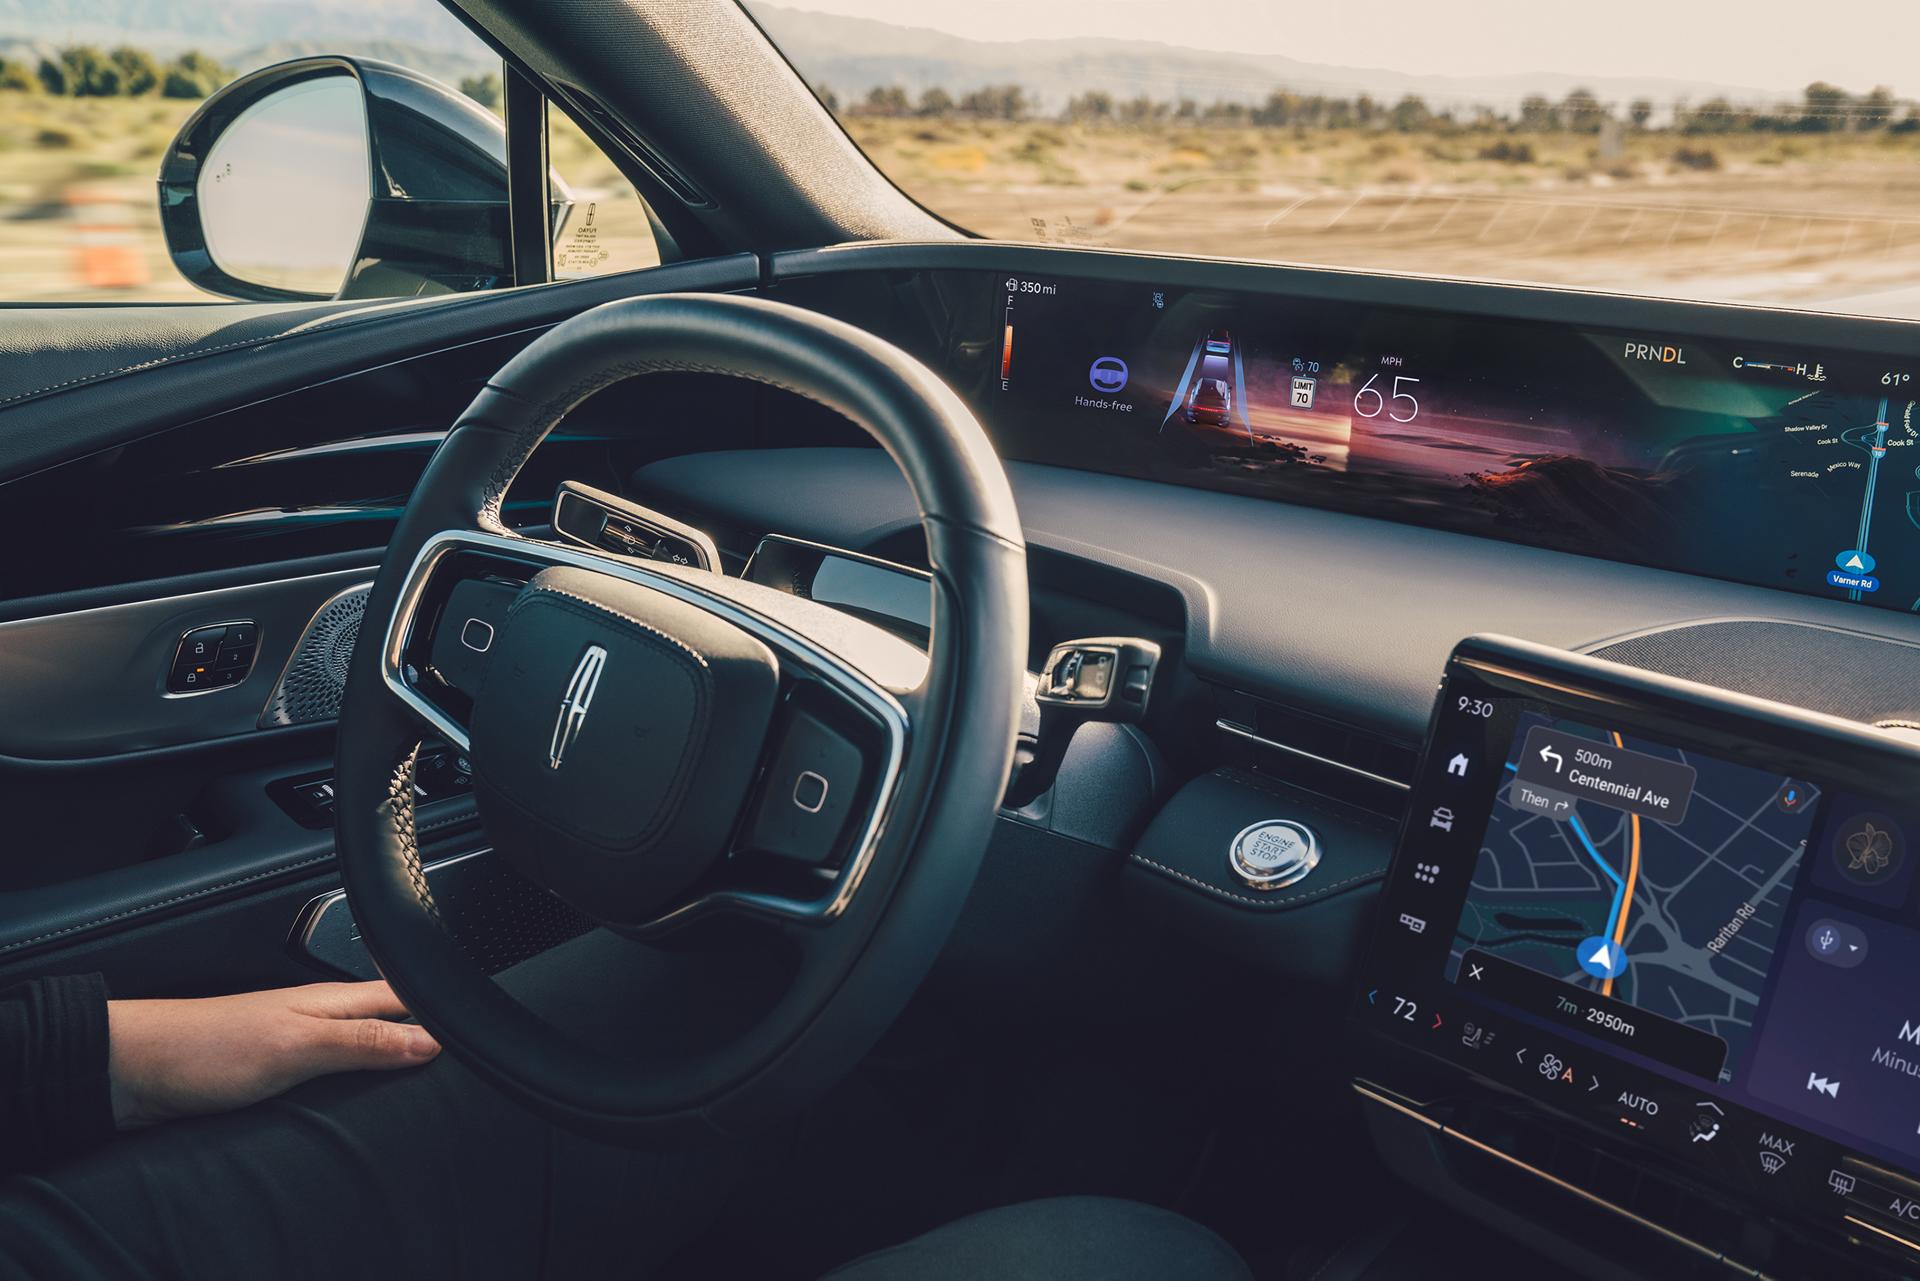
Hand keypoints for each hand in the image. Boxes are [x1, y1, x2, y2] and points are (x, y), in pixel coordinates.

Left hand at [107, 981, 440, 1128]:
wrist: (130, 1073)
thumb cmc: (200, 1047)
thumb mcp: (295, 1046)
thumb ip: (362, 1041)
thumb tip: (428, 1041)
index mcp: (332, 1001)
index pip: (408, 996)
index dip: (445, 1010)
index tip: (479, 1032)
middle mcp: (319, 1019)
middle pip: (389, 1023)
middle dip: (425, 1038)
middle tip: (464, 1064)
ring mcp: (296, 1046)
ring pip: (361, 1050)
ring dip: (389, 1064)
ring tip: (423, 1084)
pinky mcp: (273, 1076)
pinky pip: (331, 1077)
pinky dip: (353, 1088)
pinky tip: (358, 1107)